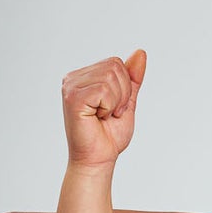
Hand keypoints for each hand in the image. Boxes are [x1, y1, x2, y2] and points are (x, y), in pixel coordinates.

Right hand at [61, 48, 146, 168]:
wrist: (98, 160)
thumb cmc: (109, 136)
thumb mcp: (127, 102)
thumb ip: (132, 78)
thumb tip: (140, 52)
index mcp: (84, 76)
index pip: (116, 63)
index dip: (125, 88)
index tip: (114, 108)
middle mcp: (74, 78)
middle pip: (115, 66)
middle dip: (122, 94)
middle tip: (109, 114)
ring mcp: (71, 86)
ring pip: (111, 77)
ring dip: (116, 102)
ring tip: (103, 116)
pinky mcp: (73, 97)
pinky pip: (104, 90)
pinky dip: (109, 107)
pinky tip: (98, 118)